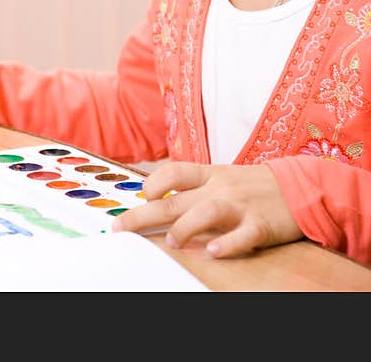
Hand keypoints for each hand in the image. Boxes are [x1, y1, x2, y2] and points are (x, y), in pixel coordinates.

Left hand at [112, 162, 302, 257]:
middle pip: (174, 199)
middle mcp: (220, 188)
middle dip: (142, 215)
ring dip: (184, 228)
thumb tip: (155, 200)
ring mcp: (240, 206)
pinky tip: (214, 252)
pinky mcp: (262, 225)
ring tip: (172, 241)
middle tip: (120, 229)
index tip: (143, 199)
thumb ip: (193, 186)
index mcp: (209, 174)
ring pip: (205, 213)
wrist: (303, 185)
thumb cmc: (254, 184)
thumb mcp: (222, 176)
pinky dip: (228, 244)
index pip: (172, 172)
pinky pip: (243, 235)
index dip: (151, 184)